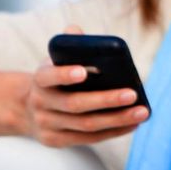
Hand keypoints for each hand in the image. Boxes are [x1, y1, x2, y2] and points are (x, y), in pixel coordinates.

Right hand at [23, 25, 148, 146]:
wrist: (29, 108)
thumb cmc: (54, 78)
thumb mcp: (55, 60)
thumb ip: (68, 45)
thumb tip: (76, 31)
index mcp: (40, 79)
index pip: (49, 76)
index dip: (64, 74)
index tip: (83, 72)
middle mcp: (40, 103)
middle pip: (75, 104)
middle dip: (105, 100)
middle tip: (132, 94)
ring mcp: (46, 125)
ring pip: (85, 125)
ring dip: (116, 119)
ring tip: (141, 112)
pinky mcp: (55, 141)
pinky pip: (88, 139)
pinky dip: (113, 131)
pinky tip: (132, 124)